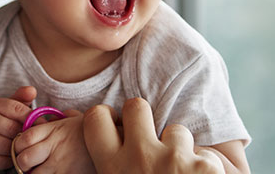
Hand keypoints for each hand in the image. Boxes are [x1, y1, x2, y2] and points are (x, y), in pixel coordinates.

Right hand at [0, 86, 36, 169]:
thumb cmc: (2, 119)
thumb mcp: (10, 106)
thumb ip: (22, 98)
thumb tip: (32, 90)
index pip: (17, 109)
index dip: (32, 117)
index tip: (43, 123)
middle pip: (13, 129)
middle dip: (25, 133)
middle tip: (34, 137)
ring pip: (8, 146)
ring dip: (18, 147)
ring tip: (23, 144)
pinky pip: (3, 160)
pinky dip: (11, 159)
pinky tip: (13, 154)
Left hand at [13, 109, 95, 172]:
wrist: (115, 141)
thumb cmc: (93, 131)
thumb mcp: (74, 119)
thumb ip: (55, 119)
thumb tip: (41, 120)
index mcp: (53, 130)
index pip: (22, 139)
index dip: (17, 145)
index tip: (22, 147)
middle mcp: (54, 147)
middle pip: (23, 159)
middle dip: (21, 162)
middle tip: (28, 162)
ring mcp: (60, 164)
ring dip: (33, 173)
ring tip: (40, 169)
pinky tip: (51, 173)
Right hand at [83, 98, 224, 173]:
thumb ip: (104, 159)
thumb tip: (68, 117)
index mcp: (111, 168)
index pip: (96, 118)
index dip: (105, 119)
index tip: (115, 129)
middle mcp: (138, 159)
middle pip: (137, 106)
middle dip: (144, 120)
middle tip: (151, 144)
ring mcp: (173, 160)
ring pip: (176, 130)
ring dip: (180, 150)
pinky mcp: (205, 166)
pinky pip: (207, 154)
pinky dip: (205, 169)